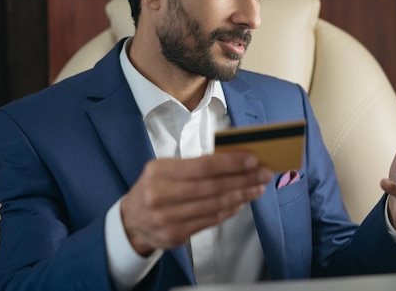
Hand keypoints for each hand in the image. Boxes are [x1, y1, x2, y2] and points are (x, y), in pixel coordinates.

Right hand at [120, 152, 272, 255]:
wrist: (131, 221)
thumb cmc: (154, 187)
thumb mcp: (165, 169)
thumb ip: (194, 165)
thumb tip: (233, 160)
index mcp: (159, 172)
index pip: (202, 166)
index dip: (230, 163)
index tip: (252, 160)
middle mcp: (161, 196)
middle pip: (212, 187)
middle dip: (243, 179)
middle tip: (263, 173)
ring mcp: (167, 219)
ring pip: (214, 206)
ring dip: (241, 196)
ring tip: (257, 187)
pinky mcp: (176, 236)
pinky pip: (210, 221)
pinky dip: (229, 210)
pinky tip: (241, 202)